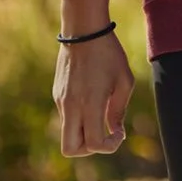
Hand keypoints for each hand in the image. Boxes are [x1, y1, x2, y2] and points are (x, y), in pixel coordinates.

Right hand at [55, 32, 135, 156]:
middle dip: (89, 149)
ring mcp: (61, 101)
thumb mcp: (124, 80)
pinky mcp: (57, 94)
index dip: (109, 146)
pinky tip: (92, 98)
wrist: (83, 30)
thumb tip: (115, 131)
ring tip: (101, 112)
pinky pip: (67, 117)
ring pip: (67, 134)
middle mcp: (71, 106)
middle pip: (70, 149)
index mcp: (90, 103)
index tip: (119, 133)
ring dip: (84, 133)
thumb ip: (118, 110)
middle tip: (104, 133)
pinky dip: (79, 118)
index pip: (93, 144)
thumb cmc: (109, 53)